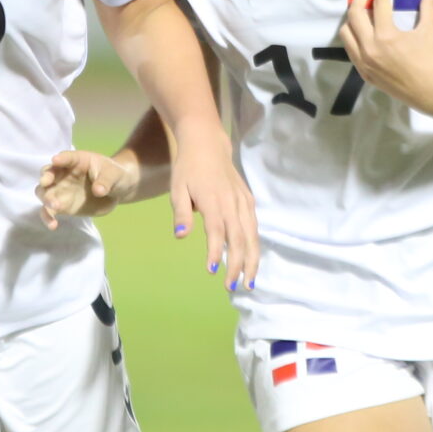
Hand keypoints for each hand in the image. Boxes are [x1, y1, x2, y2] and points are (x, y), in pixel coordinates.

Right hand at [36, 148, 138, 224]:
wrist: (117, 191)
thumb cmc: (114, 176)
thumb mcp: (114, 175)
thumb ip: (106, 181)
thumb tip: (98, 190)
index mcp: (77, 161)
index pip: (67, 157)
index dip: (61, 159)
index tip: (55, 160)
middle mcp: (64, 174)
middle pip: (48, 174)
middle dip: (46, 179)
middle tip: (46, 184)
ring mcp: (61, 190)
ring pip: (44, 192)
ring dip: (45, 199)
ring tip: (54, 207)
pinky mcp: (62, 206)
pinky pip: (50, 211)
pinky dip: (48, 217)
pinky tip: (52, 225)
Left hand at [167, 128, 260, 290]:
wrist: (207, 144)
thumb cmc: (188, 168)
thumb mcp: (177, 188)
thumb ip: (181, 212)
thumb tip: (182, 235)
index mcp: (213, 200)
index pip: (217, 231)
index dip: (215, 252)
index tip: (212, 271)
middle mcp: (232, 203)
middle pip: (239, 238)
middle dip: (238, 265)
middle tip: (233, 287)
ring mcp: (243, 201)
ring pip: (251, 235)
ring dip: (251, 260)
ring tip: (249, 281)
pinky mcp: (248, 200)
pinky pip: (254, 226)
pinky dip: (254, 245)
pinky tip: (251, 260)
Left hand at [341, 0, 432, 116]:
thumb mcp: (431, 30)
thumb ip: (429, 5)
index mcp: (386, 36)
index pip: (380, 3)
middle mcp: (369, 49)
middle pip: (354, 14)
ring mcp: (364, 63)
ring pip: (346, 32)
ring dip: (353, 17)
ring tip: (366, 9)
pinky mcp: (365, 73)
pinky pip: (350, 50)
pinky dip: (354, 36)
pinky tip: (366, 31)